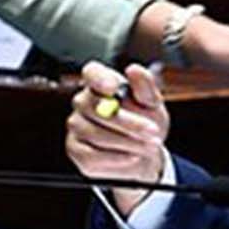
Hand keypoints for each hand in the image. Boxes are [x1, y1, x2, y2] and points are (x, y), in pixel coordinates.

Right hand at [66, 61, 171, 214]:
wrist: (145, 152)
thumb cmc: (146, 121)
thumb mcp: (152, 104)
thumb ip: (145, 87)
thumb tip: (133, 70)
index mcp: (102, 81)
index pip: (92, 73)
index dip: (99, 79)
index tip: (112, 87)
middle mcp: (83, 101)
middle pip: (95, 107)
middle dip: (128, 122)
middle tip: (152, 131)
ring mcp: (76, 125)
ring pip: (95, 134)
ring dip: (127, 142)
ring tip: (149, 146)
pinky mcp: (76, 150)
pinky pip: (91, 156)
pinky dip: (116, 158)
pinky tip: (133, 157)